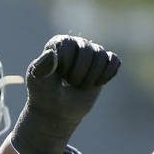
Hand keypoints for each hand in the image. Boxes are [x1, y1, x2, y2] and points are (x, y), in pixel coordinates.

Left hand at [11, 36, 119, 153]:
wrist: (57, 110)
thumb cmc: (44, 94)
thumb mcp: (39, 82)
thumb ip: (42, 68)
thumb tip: (52, 54)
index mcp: (58, 43)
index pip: (69, 45)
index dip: (65, 65)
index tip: (58, 76)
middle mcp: (76, 43)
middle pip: (88, 51)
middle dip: (79, 73)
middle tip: (69, 83)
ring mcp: (92, 53)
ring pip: (102, 56)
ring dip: (91, 77)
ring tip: (80, 84)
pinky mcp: (104, 63)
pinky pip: (114, 62)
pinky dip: (106, 75)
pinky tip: (95, 83)